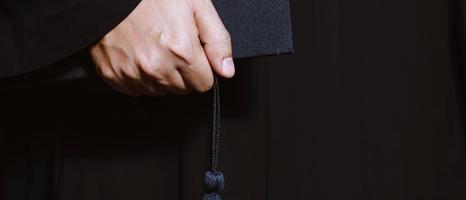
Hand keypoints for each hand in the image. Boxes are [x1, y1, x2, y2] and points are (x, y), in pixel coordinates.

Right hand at [90, 0, 234, 96]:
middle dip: (183, 72)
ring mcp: (133, 73)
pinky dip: (139, 77)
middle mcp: (157, 67)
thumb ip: (217, 40)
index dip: (201, 68)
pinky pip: (136, 90)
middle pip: (182, 89)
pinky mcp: (113, 75)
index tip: (192, 54)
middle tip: (171, 45)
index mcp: (181, 50)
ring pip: (160, 91)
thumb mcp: (196, 5)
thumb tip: (226, 70)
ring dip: (161, 76)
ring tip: (153, 47)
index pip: (203, 84)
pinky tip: (138, 55)